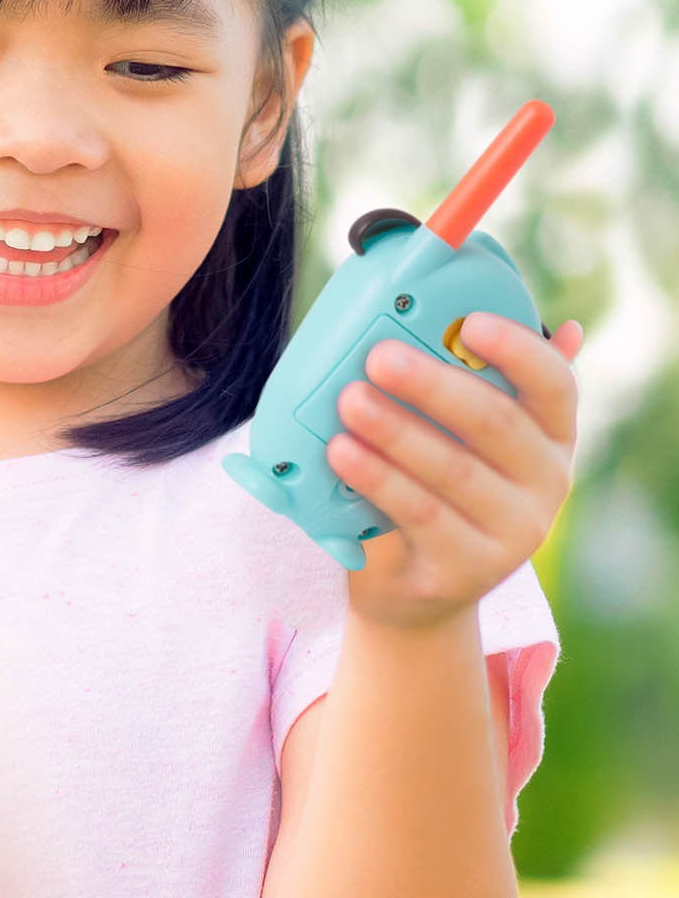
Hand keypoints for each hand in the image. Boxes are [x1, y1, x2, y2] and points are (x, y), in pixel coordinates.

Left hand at [331, 312, 583, 629]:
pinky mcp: (471, 569)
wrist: (414, 584)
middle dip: (434, 386)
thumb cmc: (433, 483)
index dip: (518, 351)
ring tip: (348, 401)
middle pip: (497, 424)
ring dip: (397, 432)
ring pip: (455, 472)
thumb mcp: (455, 433)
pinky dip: (379, 480)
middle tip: (378, 356)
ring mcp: (515, 531)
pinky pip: (421, 516)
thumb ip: (470, 378)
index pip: (555, 386)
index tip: (470, 322)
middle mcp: (546, 482)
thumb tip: (507, 313)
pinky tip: (342, 453)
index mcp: (549, 434)